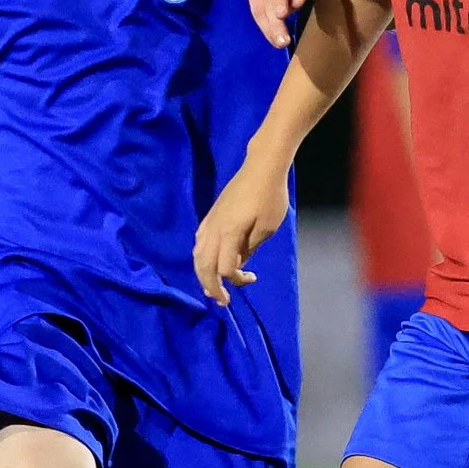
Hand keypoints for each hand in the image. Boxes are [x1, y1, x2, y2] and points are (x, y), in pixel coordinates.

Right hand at [193, 161, 290, 304]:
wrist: (261, 167)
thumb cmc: (271, 197)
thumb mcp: (267, 227)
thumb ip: (250, 248)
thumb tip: (237, 262)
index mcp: (229, 234)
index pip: (225, 268)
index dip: (237, 280)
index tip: (253, 279)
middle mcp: (213, 230)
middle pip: (204, 266)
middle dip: (211, 286)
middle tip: (221, 300)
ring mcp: (209, 221)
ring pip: (197, 255)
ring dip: (203, 274)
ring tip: (213, 286)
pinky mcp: (210, 215)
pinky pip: (199, 242)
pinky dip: (202, 257)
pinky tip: (210, 261)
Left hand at [245, 0, 336, 49]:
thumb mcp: (279, 9)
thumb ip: (275, 24)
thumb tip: (278, 43)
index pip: (258, 10)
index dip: (265, 28)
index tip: (277, 44)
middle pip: (268, 1)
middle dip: (274, 22)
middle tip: (283, 42)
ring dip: (279, 1)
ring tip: (282, 16)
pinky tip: (299, 4)